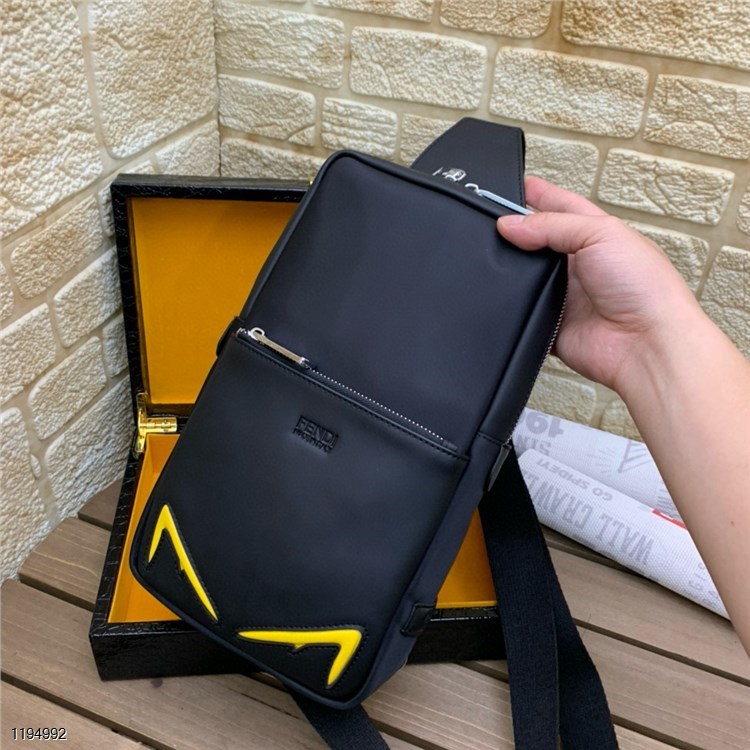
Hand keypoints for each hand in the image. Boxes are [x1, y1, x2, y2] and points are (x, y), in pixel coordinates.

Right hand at [497, 176, 700, 393]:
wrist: (644, 344)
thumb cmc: (644, 288)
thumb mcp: (600, 234)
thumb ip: (551, 226)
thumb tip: (509, 225)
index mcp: (597, 235)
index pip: (561, 207)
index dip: (539, 195)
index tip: (512, 185)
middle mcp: (580, 265)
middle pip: (539, 242)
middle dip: (517, 232)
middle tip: (490, 222)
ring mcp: (566, 296)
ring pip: (526, 278)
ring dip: (512, 270)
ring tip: (492, 258)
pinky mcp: (552, 325)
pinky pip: (523, 313)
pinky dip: (512, 307)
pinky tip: (502, 298)